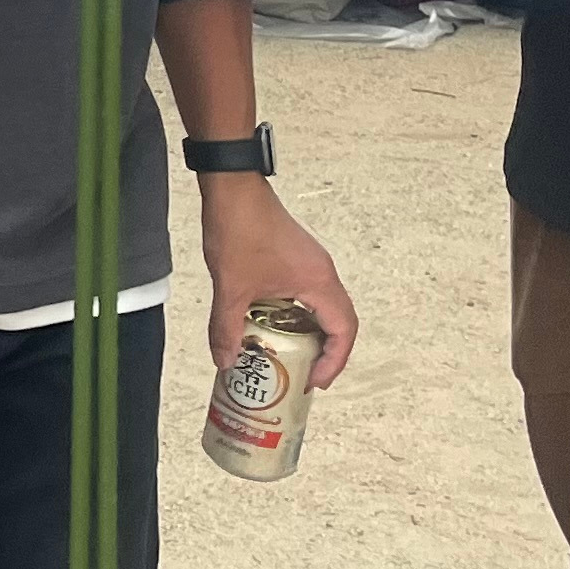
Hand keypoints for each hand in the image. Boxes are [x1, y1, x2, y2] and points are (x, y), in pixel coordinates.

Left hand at [198, 174, 356, 388]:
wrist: (233, 188)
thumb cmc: (240, 230)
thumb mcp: (232, 287)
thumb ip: (227, 328)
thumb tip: (225, 361)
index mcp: (319, 283)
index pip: (344, 331)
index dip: (334, 361)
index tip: (315, 380)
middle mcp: (323, 273)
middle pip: (339, 322)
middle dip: (326, 352)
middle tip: (304, 374)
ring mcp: (311, 263)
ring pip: (322, 308)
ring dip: (310, 333)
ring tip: (288, 355)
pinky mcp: (296, 256)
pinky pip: (307, 294)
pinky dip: (296, 315)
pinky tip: (270, 324)